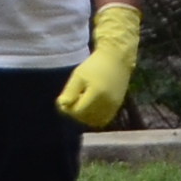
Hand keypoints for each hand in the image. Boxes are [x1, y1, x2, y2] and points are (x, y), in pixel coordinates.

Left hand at [59, 4, 140, 128]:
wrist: (117, 59)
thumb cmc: (94, 65)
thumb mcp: (78, 76)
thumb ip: (70, 92)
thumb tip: (62, 105)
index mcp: (97, 93)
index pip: (78, 111)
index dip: (67, 109)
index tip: (63, 100)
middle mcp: (108, 102)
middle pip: (86, 118)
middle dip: (75, 112)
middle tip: (71, 100)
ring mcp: (114, 105)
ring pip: (95, 121)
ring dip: (84, 116)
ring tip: (80, 102)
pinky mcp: (118, 105)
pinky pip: (104, 119)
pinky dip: (94, 116)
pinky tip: (89, 105)